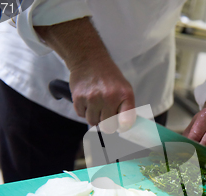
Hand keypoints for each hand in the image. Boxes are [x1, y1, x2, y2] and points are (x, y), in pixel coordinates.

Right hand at [35, 18, 134, 132]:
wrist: (89, 59)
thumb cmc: (109, 76)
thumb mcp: (124, 88)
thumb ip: (126, 107)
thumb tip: (124, 127)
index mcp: (124, 95)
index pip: (126, 122)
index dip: (122, 127)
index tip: (120, 126)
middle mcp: (109, 97)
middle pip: (107, 126)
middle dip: (106, 123)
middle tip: (105, 113)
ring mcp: (93, 98)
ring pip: (92, 122)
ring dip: (94, 116)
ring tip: (96, 104)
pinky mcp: (79, 98)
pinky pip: (81, 114)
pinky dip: (83, 110)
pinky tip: (87, 100)